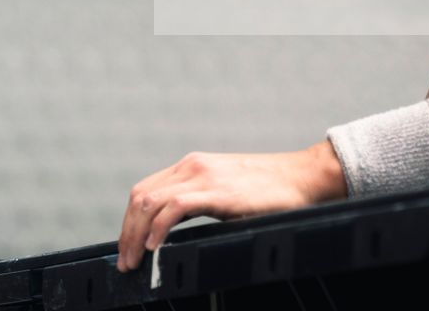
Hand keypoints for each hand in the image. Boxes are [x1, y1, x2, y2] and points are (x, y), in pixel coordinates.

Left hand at [116, 143, 345, 272]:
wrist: (304, 177)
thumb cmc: (270, 191)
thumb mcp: (226, 192)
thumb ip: (200, 202)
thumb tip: (173, 234)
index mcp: (191, 167)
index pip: (145, 191)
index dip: (129, 221)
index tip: (128, 248)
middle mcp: (191, 167)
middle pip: (140, 196)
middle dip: (126, 232)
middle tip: (125, 263)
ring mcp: (203, 176)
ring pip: (150, 202)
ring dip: (135, 235)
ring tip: (134, 262)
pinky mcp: (217, 191)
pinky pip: (174, 208)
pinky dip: (157, 228)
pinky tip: (155, 248)